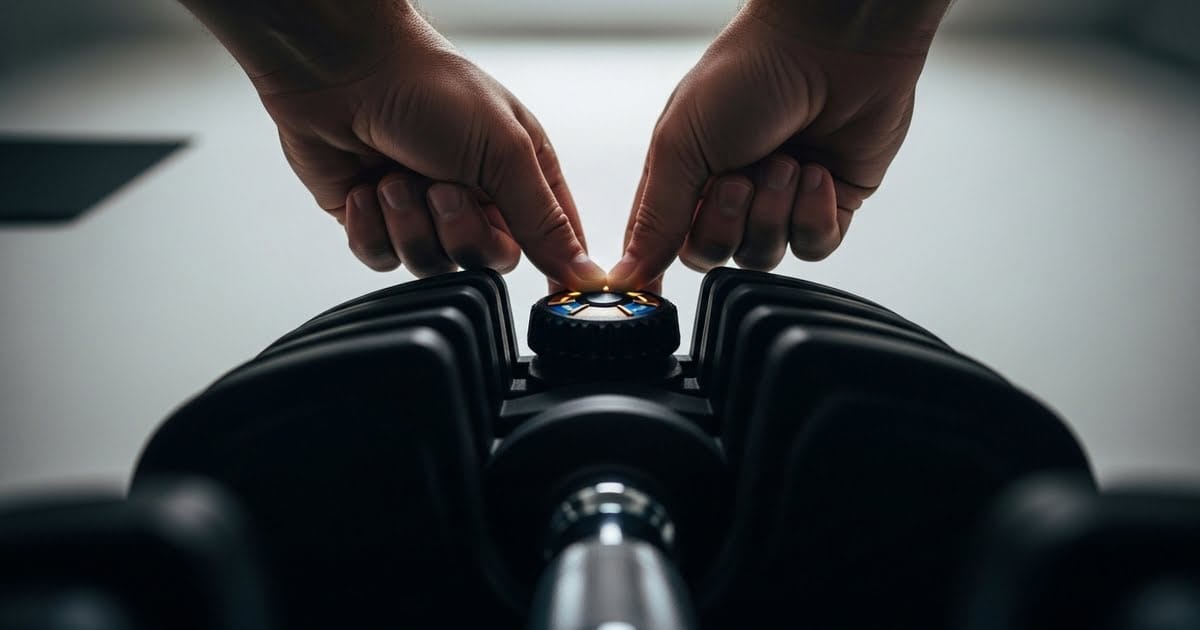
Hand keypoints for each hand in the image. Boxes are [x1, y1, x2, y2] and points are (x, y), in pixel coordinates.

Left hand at [256, 10, 605, 288]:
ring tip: (395, 178)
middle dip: (458, 230)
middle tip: (441, 189)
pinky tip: (366, 188)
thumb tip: (584, 273)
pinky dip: (371, 227)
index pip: (552, 241)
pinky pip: (382, 259)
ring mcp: (424, 211)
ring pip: (430, 265)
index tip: (556, 290)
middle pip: (484, 260)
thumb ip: (544, 221)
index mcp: (520, 173)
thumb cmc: (430, 88)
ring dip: (408, 223)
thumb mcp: (505, 152)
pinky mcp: (376, 221)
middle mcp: (475, 197)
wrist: (343, 70)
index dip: (553, 264)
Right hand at [609, 0, 945, 289]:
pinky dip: (814, 215)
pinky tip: (817, 173)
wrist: (830, 43)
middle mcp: (729, 192)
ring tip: (786, 161)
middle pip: (716, 256)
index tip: (651, 288)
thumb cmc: (749, 72)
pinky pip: (814, 247)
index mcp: (684, 176)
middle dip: (728, 223)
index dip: (656, 266)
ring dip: (774, 211)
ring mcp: (779, 200)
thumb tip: (629, 273)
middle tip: (740, 179)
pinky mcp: (829, 204)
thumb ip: (657, 217)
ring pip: (765, 255)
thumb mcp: (682, 144)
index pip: (660, 244)